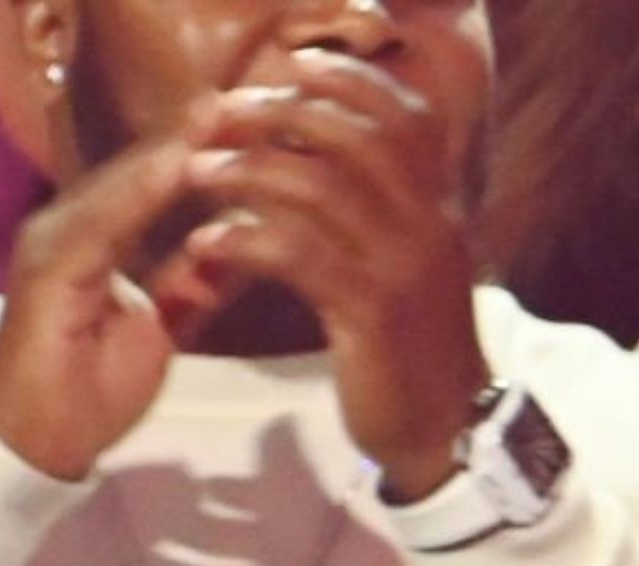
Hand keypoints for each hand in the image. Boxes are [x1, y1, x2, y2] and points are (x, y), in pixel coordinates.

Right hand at [0, 130, 222, 480]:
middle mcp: (71, 228)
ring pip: (121, 188)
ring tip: (221, 120)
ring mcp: (53, 243)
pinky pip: (98, 224)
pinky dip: (137, 196)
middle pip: (141, 175)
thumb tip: (241, 250)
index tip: (260, 128)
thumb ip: (192, 286)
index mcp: (97, 238)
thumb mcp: (162, 328)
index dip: (205, 155)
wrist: (38, 440)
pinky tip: (176, 171)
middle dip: (194, 140)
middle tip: (252, 104)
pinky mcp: (46, 269)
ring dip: (172, 154)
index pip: (157, 188)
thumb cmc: (92, 389)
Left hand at [183, 48, 487, 492]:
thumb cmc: (408, 342)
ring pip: (318, 189)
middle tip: (218, 114)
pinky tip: (207, 244)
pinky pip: (298, 256)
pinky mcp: (371, 314)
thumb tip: (311, 147)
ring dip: (245, 171)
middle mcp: (430, 228)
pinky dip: (243, 241)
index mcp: (439, 208)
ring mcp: (403, 269)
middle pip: (354, 137)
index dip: (349, 81)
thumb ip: (373, 205)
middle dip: (278, 113)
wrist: (443, 427)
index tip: (293, 65)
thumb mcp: (402, 261)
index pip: (404, 118)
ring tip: (194, 172)